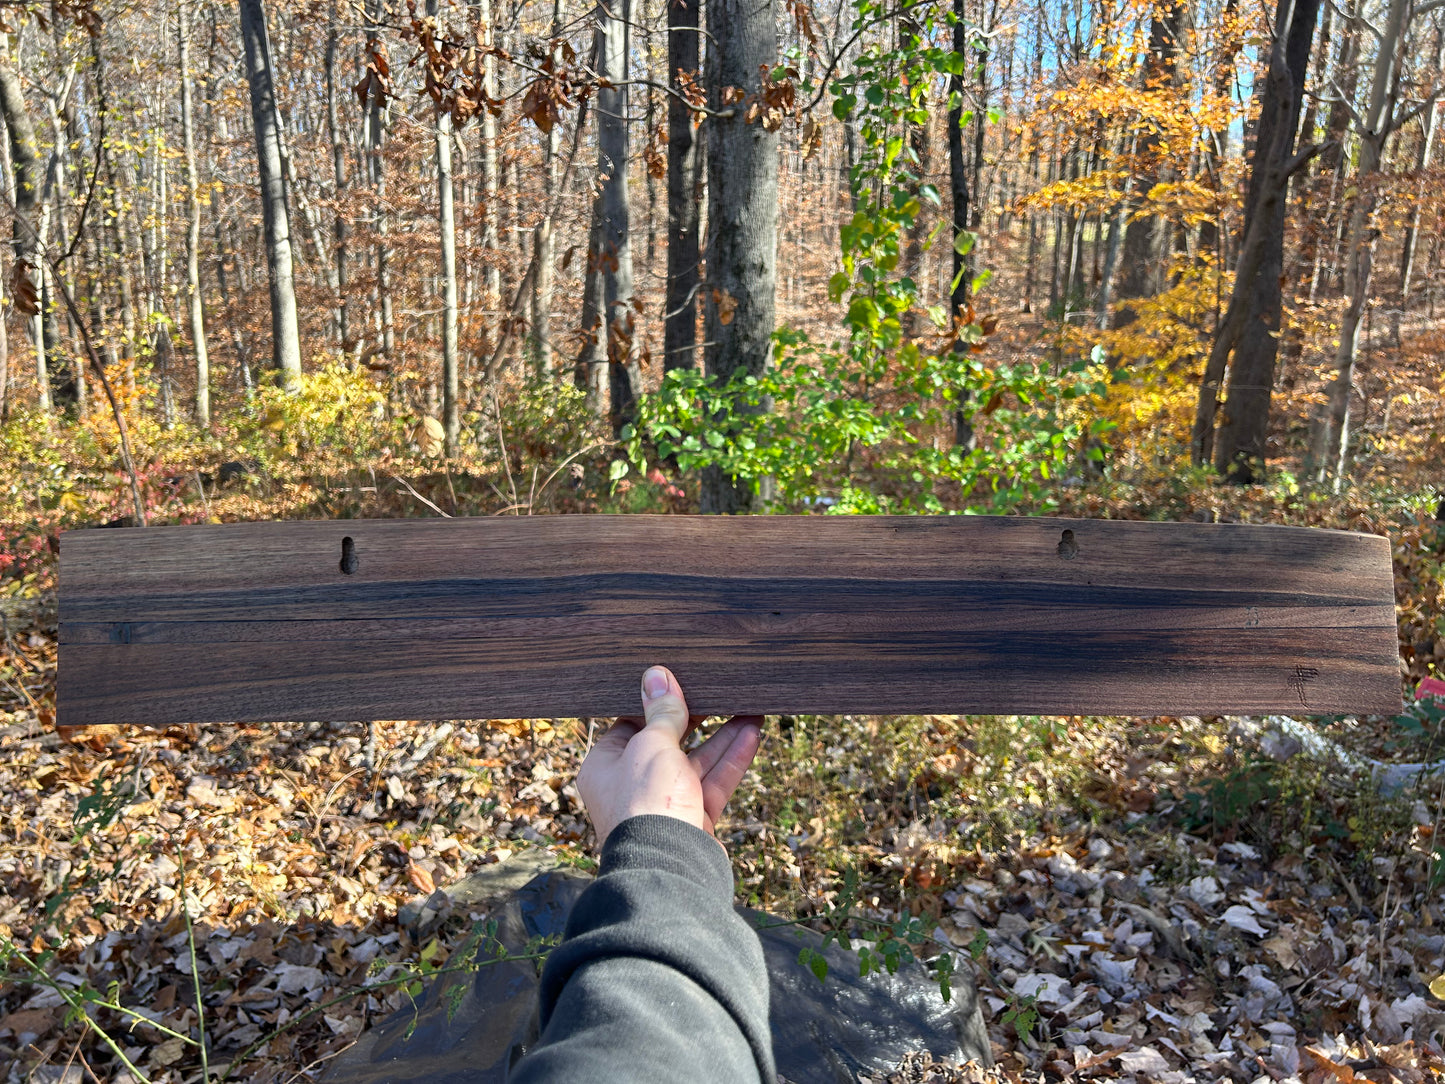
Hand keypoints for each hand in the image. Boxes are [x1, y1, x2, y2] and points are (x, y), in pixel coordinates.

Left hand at [577, 665, 762, 845]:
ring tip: (750, 708)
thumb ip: (661, 712)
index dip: (657, 703)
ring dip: (722, 737)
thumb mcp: (653, 745)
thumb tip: (655, 675)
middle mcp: (631, 785)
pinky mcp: (692, 819)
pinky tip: (751, 734)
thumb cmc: (647, 803)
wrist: (669, 868)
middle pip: (668, 742)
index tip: (680, 682)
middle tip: (720, 692)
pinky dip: (730, 761)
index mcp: (606, 765)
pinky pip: (712, 784)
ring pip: (695, 762)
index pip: (631, 724)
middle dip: (698, 719)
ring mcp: (663, 803)